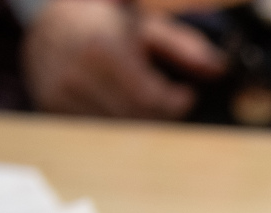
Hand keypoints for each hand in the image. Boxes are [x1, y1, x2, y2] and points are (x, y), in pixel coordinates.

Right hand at [22, 0, 226, 119]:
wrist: (51, 24)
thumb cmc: (107, 23)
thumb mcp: (147, 26)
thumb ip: (184, 48)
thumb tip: (219, 69)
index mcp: (102, 49)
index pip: (151, 100)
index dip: (177, 103)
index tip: (187, 95)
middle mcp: (77, 74)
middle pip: (138, 119)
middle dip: (163, 115)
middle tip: (170, 101)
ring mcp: (60, 94)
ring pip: (120, 130)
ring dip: (142, 122)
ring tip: (143, 99)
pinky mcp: (53, 109)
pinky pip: (99, 132)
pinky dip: (118, 125)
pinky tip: (120, 105)